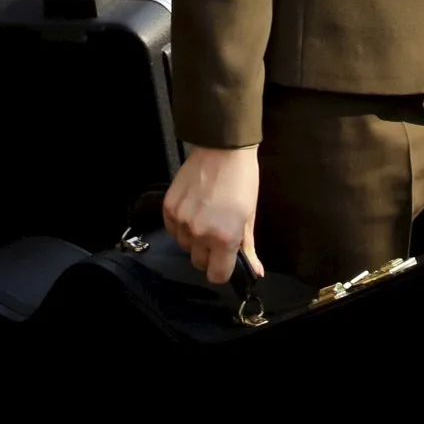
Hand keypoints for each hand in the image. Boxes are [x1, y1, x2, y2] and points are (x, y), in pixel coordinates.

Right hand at [163, 142, 263, 283]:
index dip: (223, 270)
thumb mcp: (249, 216)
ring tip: (205, 218)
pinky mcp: (168, 208)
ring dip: (194, 240)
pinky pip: (172, 230)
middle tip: (218, 234)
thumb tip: (255, 272)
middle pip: (199, 263)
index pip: (217, 276)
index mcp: (223, 238)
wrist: (222, 148)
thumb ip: (248, 247)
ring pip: (185, 246)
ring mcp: (181, 221)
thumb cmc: (242, 181)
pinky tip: (193, 211)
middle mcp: (199, 234)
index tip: (226, 259)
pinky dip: (181, 226)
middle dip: (209, 254)